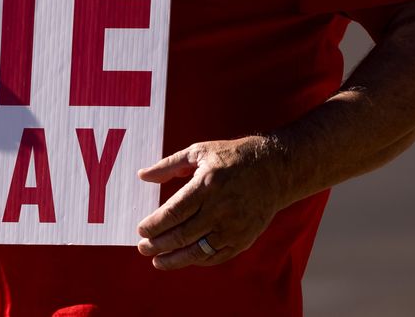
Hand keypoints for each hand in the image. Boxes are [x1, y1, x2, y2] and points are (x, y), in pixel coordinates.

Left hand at [136, 136, 288, 269]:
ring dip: (174, 259)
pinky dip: (197, 260)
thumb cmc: (231, 157)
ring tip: (157, 261)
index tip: (141, 229)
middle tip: (143, 247)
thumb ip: (169, 165)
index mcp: (207, 186)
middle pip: (182, 235)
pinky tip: (183, 259)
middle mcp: (220, 209)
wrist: (274, 169)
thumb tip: (142, 175)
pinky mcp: (244, 238)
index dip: (154, 225)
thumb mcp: (199, 152)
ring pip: (198, 251)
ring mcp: (233, 227)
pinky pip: (216, 256)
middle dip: (158, 244)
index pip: (173, 213)